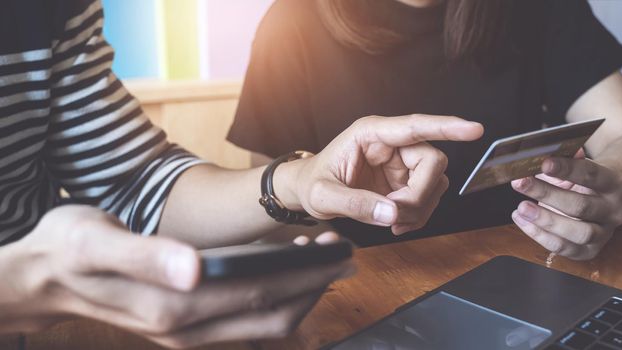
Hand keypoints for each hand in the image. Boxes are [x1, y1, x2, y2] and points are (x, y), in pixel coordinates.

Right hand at [0, 206, 352, 347]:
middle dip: (314, 287)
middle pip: (271, 316)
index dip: (305, 276)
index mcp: (172, 306)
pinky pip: (244, 318)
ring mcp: (188, 331)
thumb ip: (148, 257)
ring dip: (298, 293)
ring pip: (262, 322)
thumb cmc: (69, 248)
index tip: (338, 254)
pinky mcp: (186, 325)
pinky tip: (282, 268)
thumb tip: (195, 268)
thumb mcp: (97, 241)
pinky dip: (274, 297)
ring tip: (320, 255)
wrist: (43, 274)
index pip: (257, 295)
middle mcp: (186, 328)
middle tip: (343, 253)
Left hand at [279, 115, 482, 234]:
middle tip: (395, 215)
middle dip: (420, 194)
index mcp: (371, 134)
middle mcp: (392, 144)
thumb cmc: (312, 184)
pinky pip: (428, 196)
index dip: (446, 127)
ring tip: (391, 221)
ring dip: (420, 207)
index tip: (474, 130)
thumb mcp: (323, 196)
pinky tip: (396, 223)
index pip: (415, 126)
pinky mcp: (405, 180)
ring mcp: (401, 162)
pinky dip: (417, 215)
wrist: (308, 192)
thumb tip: (393, 213)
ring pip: (434, 182)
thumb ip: (355, 204)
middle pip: (433, 161)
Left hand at [510, 151, 621, 259]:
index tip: (544, 163)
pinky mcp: (589, 252)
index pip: (591, 175)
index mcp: (614, 183)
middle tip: (521, 183)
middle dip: (547, 194)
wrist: (600, 201)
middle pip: (581, 206)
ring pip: (578, 233)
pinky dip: (539, 235)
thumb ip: (565, 158)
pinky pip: (564, 247)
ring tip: (521, 208)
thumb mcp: (576, 166)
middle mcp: (613, 210)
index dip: (566, 169)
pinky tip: (522, 221)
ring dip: (546, 220)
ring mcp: (603, 234)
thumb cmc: (582, 182)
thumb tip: (546, 151)